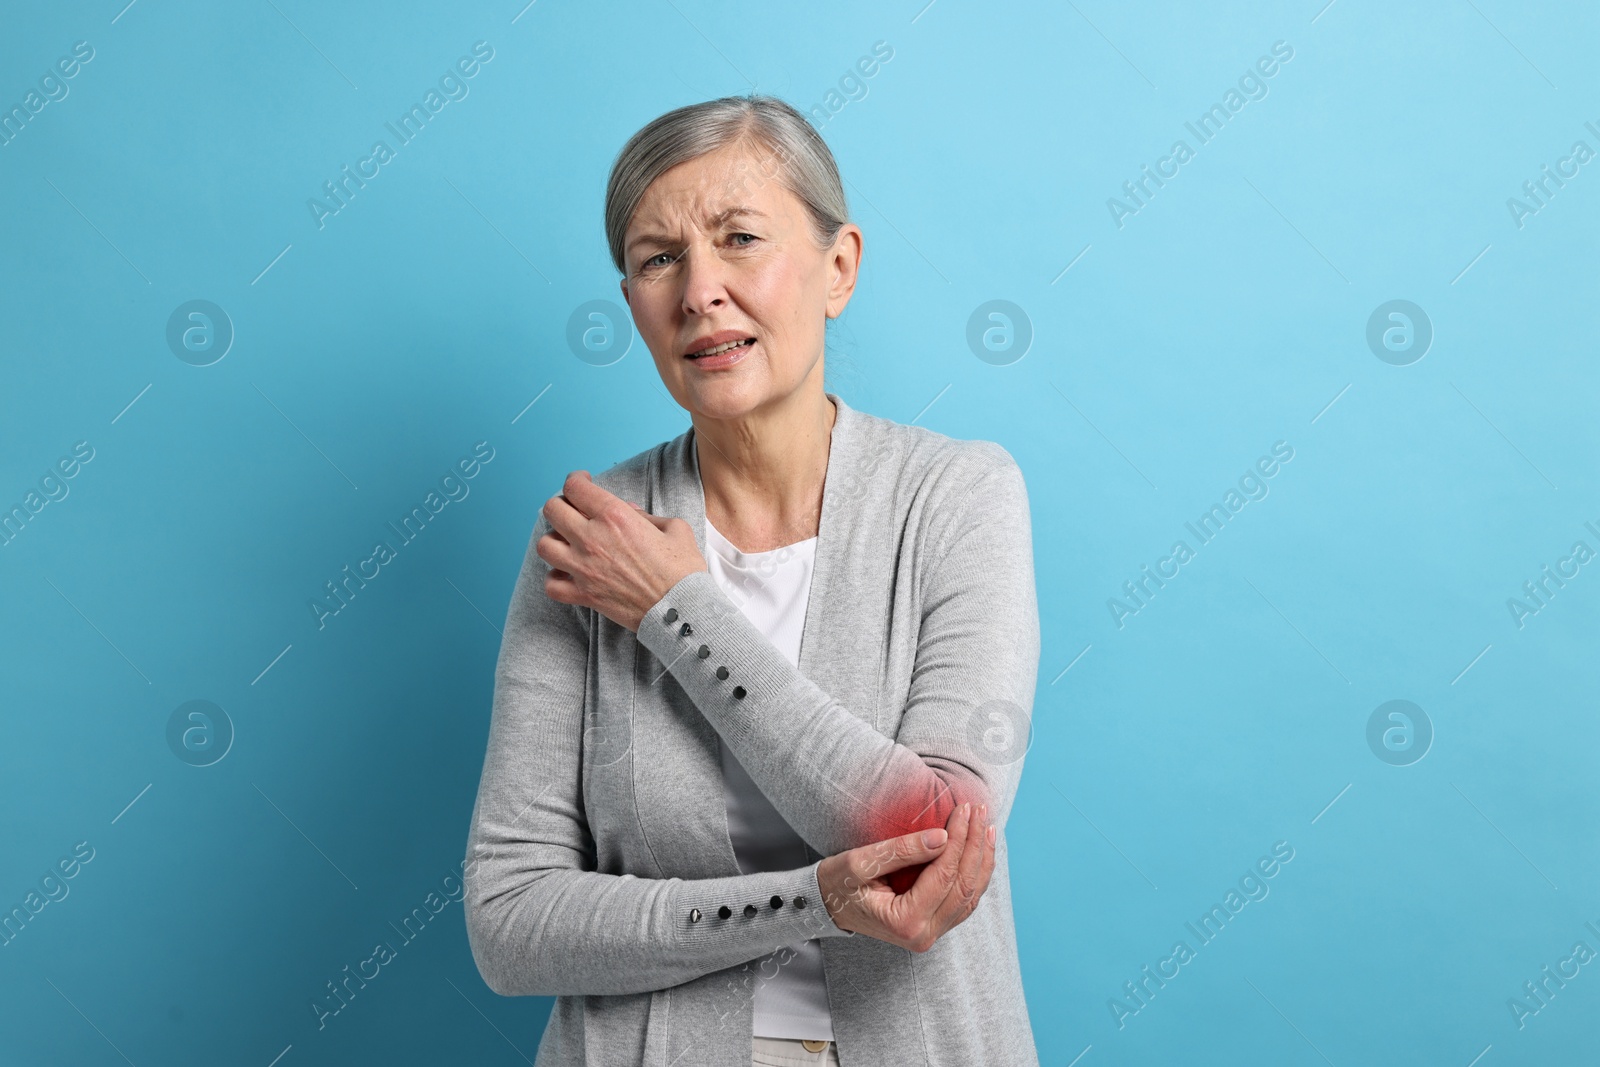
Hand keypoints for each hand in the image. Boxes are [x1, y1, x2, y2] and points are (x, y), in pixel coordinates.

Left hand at [538, 471, 705, 632]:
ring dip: (554, 540)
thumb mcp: (675, 528)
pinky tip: (568, 573)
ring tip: (568, 543)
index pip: (575, 487)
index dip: (576, 480)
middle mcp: (593, 539)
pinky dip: (555, 578)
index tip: (583, 482)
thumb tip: (629, 510)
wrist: (683, 610)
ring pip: (545, 545)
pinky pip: (551, 584)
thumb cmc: (683, 570)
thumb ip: (646, 515)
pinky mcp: (584, 595)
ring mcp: (584, 569)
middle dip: (561, 504)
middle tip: (573, 510)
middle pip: (553, 510)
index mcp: (615, 516)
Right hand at [815, 801, 996, 952]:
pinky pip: (964, 901)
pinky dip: (976, 874)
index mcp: (905, 922)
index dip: (958, 839)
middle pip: (963, 886)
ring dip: (981, 860)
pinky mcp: (933, 927)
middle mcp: (923, 935)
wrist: (826, 906)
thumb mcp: (861, 862)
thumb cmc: (837, 883)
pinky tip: (980, 851)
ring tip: (986, 827)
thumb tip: (942, 836)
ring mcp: (931, 934)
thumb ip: (902, 851)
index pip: (943, 875)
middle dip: (974, 845)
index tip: (963, 809)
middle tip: (978, 810)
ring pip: (970, 896)